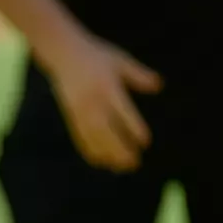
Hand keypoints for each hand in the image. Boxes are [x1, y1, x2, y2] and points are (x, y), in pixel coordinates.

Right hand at [43, 32, 161, 171]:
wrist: (63, 54)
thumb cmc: (97, 56)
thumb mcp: (120, 60)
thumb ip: (139, 75)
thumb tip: (159, 86)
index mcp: (107, 85)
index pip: (122, 110)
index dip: (133, 127)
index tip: (145, 142)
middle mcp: (92, 100)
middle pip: (107, 129)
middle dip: (120, 148)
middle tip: (135, 163)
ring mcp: (79, 110)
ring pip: (93, 137)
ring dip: (107, 154)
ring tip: (122, 168)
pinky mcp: (71, 116)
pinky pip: (80, 137)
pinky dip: (90, 152)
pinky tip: (101, 163)